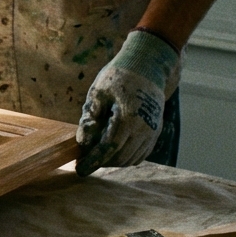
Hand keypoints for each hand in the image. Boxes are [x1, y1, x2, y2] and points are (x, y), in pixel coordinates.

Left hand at [75, 30, 181, 175]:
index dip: (93, 161)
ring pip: (131, 159)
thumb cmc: (118, 78)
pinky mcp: (155, 132)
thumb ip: (89, 118)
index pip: (109, 147)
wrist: (146, 67)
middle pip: (120, 157)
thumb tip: (83, 143)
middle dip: (101, 162)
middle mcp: (145, 127)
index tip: (80, 169)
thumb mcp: (97, 92)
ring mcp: (153, 131)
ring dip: (112, 161)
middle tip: (84, 160)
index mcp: (129, 117)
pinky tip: (111, 151)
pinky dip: (125, 157)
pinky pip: (140, 154)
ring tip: (96, 154)